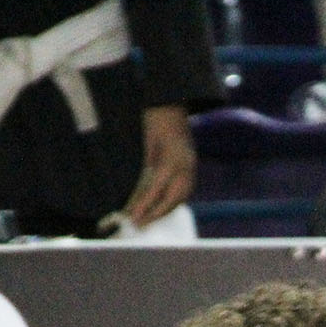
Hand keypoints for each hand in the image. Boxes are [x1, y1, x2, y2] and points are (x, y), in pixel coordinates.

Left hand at [122, 106, 195, 225]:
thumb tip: (135, 196)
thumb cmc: (154, 120)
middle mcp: (184, 166)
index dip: (145, 205)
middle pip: (172, 199)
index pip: (157, 189)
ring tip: (149, 218)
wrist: (171, 103)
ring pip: (180, 197)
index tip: (133, 217)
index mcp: (171, 160)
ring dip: (165, 210)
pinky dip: (173, 201)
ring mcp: (190, 166)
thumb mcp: (146, 146)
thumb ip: (144, 171)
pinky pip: (184, 190)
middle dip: (156, 213)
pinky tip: (163, 206)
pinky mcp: (192, 166)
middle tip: (139, 223)